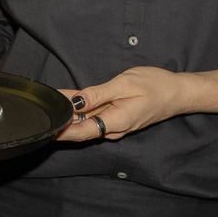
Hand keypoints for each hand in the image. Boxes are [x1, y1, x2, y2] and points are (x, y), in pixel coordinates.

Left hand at [55, 67, 191, 141]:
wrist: (178, 93)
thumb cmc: (156, 86)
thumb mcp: (125, 84)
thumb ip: (99, 94)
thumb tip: (76, 103)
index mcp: (115, 122)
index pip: (81, 132)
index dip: (61, 130)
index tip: (44, 126)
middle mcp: (114, 128)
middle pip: (80, 128)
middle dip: (60, 120)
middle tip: (39, 111)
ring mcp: (116, 124)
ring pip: (87, 121)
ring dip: (69, 114)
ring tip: (49, 102)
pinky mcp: (117, 118)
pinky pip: (96, 115)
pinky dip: (81, 109)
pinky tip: (68, 99)